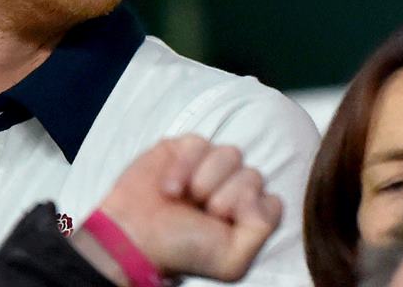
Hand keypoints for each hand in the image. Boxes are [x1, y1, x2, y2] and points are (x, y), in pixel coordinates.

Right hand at [86, 135, 282, 282]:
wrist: (131, 239)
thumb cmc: (180, 250)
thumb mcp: (231, 260)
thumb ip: (262, 229)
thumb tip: (262, 195)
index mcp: (246, 214)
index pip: (270, 199)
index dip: (247, 210)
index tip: (222, 225)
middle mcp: (232, 188)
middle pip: (252, 174)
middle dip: (224, 197)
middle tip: (200, 213)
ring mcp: (211, 166)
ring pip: (231, 154)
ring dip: (204, 180)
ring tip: (184, 200)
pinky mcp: (186, 149)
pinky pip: (201, 143)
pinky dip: (183, 166)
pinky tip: (169, 187)